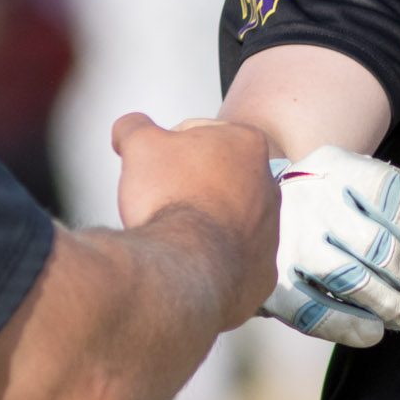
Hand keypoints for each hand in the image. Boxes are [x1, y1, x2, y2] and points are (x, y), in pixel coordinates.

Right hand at [112, 115, 278, 317]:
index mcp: (247, 144)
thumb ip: (135, 126)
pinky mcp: (261, 272)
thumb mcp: (140, 144)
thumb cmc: (170, 199)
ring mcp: (269, 232)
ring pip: (226, 219)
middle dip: (187, 184)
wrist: (183, 265)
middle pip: (216, 177)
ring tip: (172, 229)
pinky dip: (210, 258)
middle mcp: (268, 186)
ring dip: (201, 221)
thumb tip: (130, 127)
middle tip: (159, 196)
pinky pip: (231, 259)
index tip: (153, 166)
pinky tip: (187, 257)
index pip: (198, 133)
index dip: (166, 148)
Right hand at [265, 145, 399, 347]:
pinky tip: (372, 330)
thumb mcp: (386, 199)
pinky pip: (316, 313)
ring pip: (350, 279)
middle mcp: (307, 197)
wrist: (260, 218)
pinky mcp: (269, 283)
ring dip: (388, 304)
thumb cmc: (344, 211)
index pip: (393, 194)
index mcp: (337, 166)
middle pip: (377, 245)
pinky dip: (352, 328)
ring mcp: (284, 241)